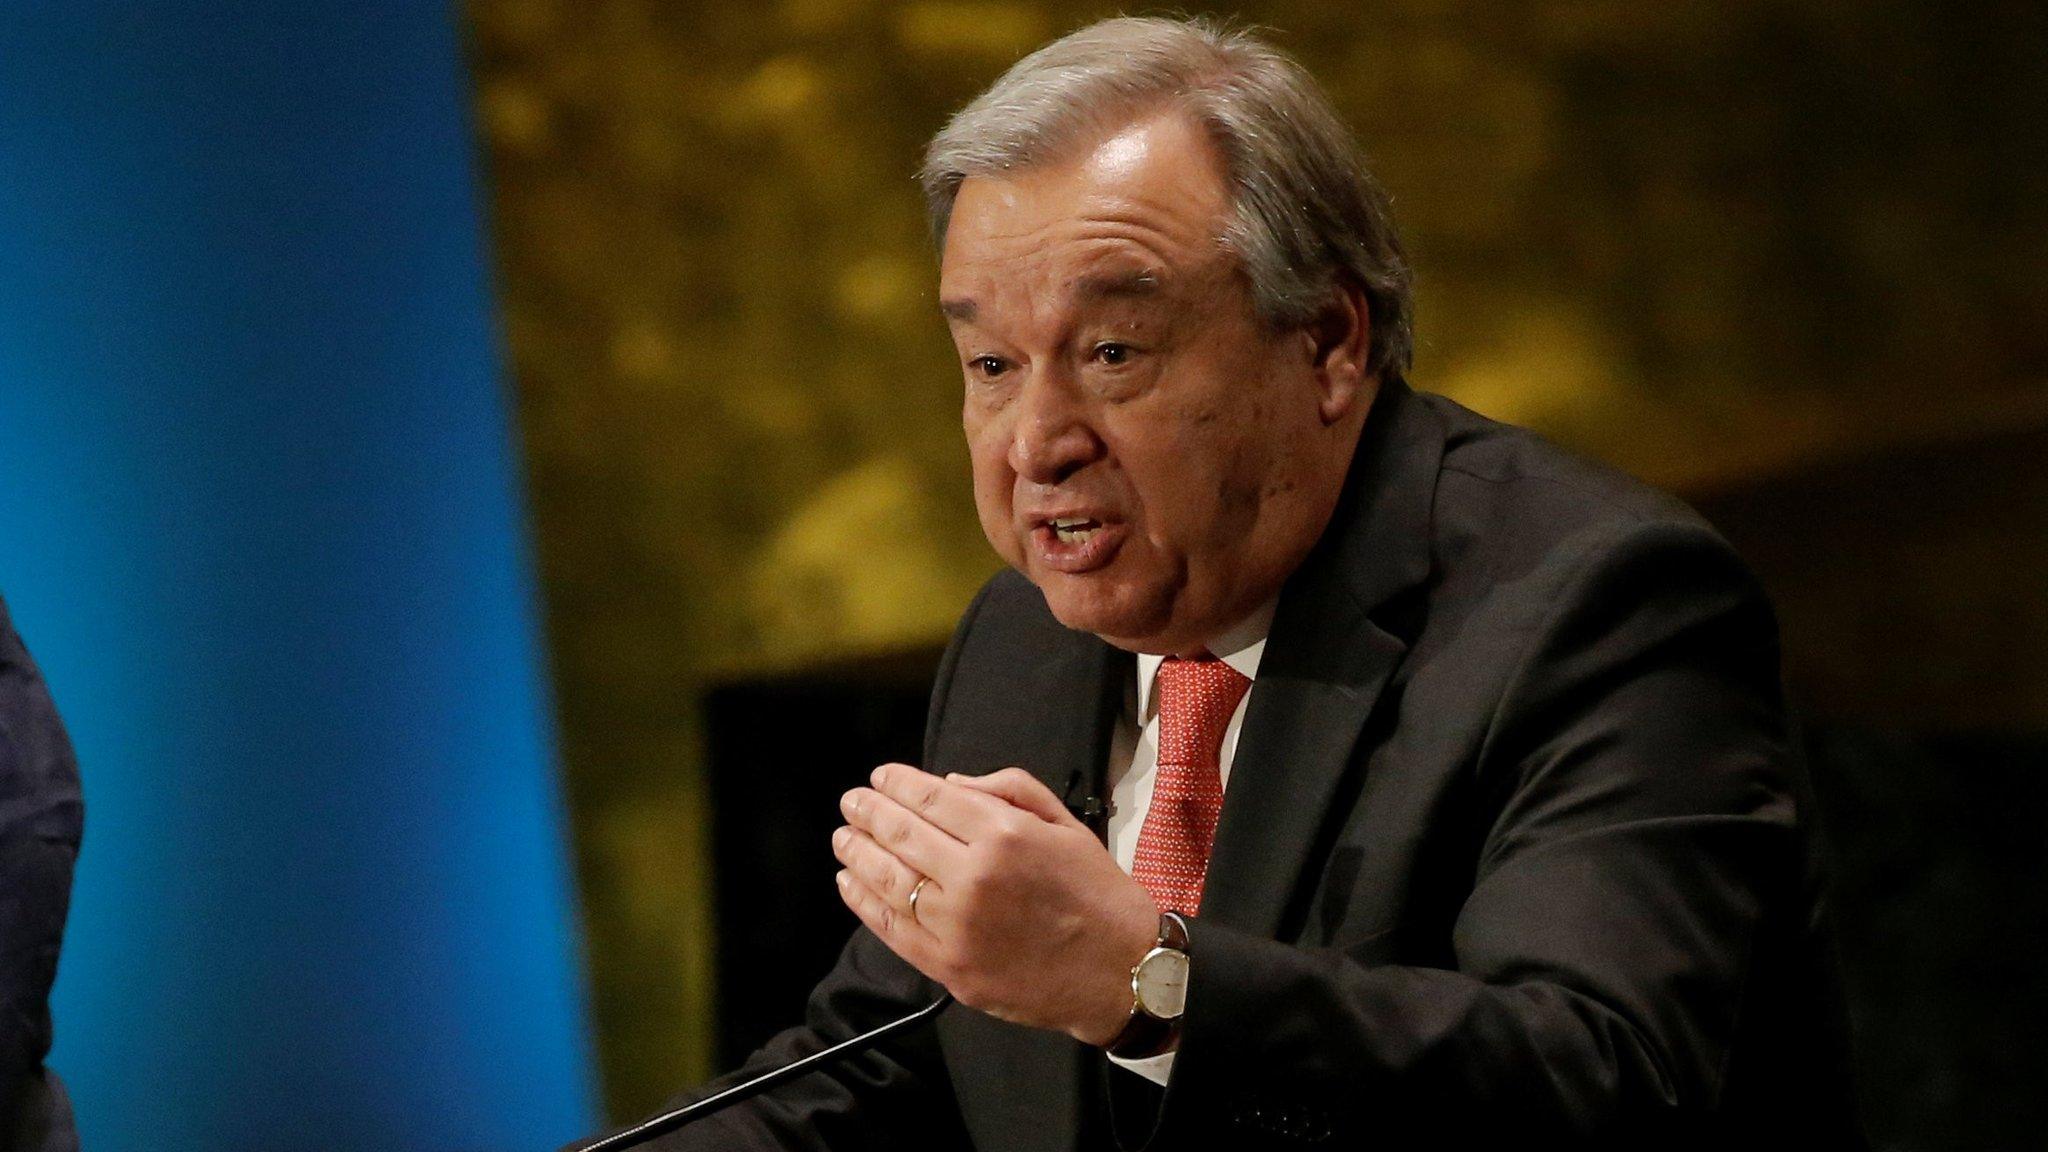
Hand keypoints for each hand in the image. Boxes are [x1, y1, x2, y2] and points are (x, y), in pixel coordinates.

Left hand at [833, 763, 1159, 1044]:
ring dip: (858, 853)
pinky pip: (893, 928)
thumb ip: (1009, 790)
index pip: (930, 798)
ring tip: (844, 838)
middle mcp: (974, 875)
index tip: (879, 777)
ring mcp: (957, 925)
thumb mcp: (1066, 823)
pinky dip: (864, 903)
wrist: (1120, 971)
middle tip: (851, 801)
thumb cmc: (1097, 895)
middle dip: (868, 812)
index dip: (896, 783)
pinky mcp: (949, 966)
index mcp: (1004, 834)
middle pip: (900, 834)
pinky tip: (851, 883)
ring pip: (888, 879)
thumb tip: (949, 785)